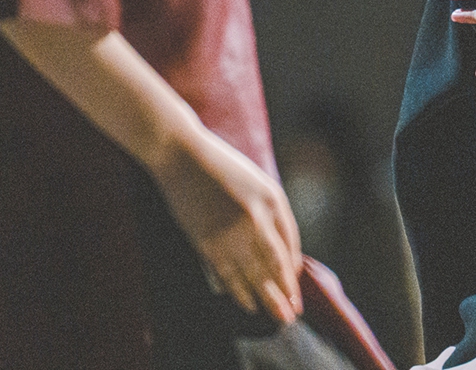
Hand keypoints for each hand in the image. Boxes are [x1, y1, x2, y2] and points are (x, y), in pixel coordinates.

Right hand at [151, 126, 303, 324]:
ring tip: (277, 319)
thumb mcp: (256, 182)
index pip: (290, 245)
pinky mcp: (208, 243)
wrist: (181, 156)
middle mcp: (257, 218)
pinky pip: (228, 276)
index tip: (294, 288)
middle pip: (277, 265)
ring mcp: (232, 233)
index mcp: (272, 199)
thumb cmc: (220, 166)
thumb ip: (271, 212)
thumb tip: (281, 251)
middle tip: (292, 315)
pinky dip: (239, 293)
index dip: (293, 271)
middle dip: (286, 293)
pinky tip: (247, 305)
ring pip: (254, 276)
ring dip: (266, 300)